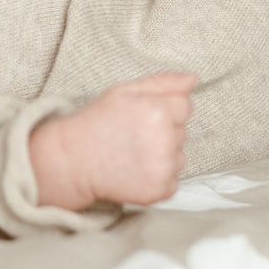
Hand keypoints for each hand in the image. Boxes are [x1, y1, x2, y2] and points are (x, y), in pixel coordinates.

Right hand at [28, 72, 193, 210]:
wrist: (74, 160)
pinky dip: (159, 176)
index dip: (164, 108)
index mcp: (158, 111)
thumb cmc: (98, 121)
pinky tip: (136, 170)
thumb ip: (163, 82)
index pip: (185, 106)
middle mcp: (165, 140)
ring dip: (163, 155)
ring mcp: (164, 168)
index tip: (142, 115)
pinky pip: (173, 180)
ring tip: (133, 153)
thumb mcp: (125, 91)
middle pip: (182, 131)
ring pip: (179, 156)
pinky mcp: (161, 190)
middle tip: (133, 135)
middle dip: (164, 131)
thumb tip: (194, 78)